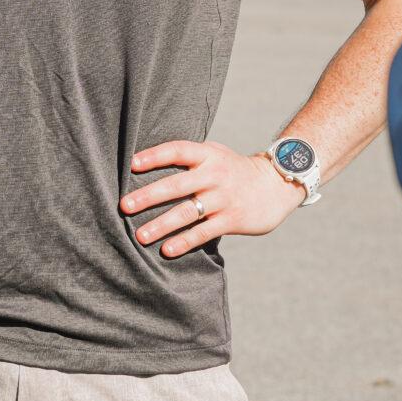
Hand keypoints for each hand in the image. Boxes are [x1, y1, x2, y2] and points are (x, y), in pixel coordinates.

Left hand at [120, 138, 302, 256]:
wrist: (276, 185)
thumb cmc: (234, 170)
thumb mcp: (216, 154)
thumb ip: (189, 157)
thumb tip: (147, 161)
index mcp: (208, 155)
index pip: (178, 150)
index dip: (155, 156)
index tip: (132, 164)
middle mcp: (215, 175)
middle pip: (177, 184)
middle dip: (148, 196)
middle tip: (124, 206)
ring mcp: (224, 198)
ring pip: (188, 212)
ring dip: (162, 225)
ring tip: (140, 236)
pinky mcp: (232, 219)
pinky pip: (204, 232)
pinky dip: (185, 241)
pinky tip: (167, 250)